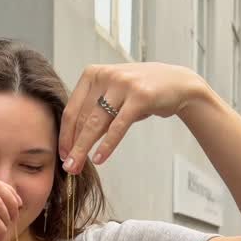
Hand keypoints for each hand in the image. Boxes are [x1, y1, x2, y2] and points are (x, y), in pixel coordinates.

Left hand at [58, 62, 206, 173]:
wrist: (177, 83)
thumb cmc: (140, 93)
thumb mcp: (113, 96)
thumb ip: (94, 113)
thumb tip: (73, 143)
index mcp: (93, 73)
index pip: (72, 109)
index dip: (65, 134)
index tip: (62, 154)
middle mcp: (106, 75)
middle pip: (82, 118)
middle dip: (73, 145)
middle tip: (68, 167)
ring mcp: (123, 84)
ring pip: (96, 123)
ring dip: (84, 148)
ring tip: (77, 166)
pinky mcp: (140, 96)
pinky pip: (118, 126)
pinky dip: (107, 145)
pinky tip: (99, 159)